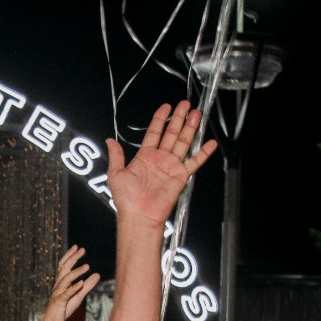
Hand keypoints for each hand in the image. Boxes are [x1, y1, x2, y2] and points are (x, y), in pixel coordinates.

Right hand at [41, 246, 100, 320]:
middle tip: (82, 250)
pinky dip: (73, 288)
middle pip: (64, 268)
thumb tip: (98, 274)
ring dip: (76, 272)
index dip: (70, 256)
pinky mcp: (59, 302)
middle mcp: (58, 285)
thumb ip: (88, 285)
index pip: (64, 266)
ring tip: (87, 266)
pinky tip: (81, 283)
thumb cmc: (64, 309)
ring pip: (65, 279)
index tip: (77, 247)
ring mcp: (57, 293)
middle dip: (73, 258)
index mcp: (61, 282)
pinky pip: (66, 294)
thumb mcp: (78, 296)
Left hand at [103, 101, 217, 225]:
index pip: (154, 132)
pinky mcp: (181, 176)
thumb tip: (109, 141)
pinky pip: (194, 162)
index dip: (160, 119)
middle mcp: (160, 159)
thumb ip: (116, 156)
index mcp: (144, 156)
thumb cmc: (126, 199)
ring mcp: (171, 166)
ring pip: (183, 142)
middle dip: (179, 118)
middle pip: (172, 133)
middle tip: (185, 104)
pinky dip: (203, 153)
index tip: (166, 107)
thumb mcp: (116, 174)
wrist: (138, 215)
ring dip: (190, 128)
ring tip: (197, 114)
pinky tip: (210, 143)